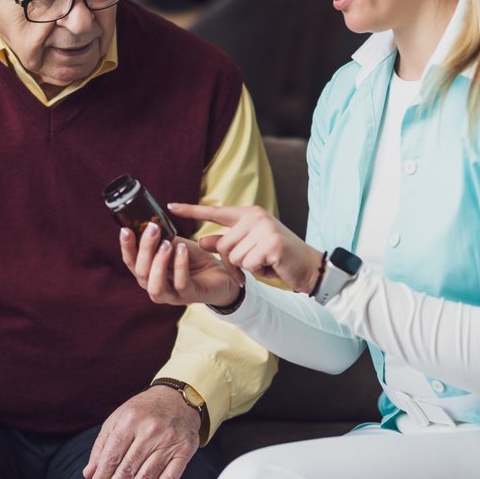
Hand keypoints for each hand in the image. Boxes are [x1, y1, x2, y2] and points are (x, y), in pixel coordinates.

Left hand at [82, 386, 200, 478]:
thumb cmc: (145, 410)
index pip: (112, 456)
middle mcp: (149, 431)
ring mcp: (168, 442)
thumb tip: (89, 474)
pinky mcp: (184, 451)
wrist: (179, 397)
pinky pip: (170, 477)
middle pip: (127, 469)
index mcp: (129, 421)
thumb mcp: (118, 418)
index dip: (101, 478)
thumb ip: (102, 445)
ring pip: (146, 476)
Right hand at [120, 222, 241, 307]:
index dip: (126, 247)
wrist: (221, 273)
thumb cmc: (194, 259)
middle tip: (152, 229)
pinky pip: (181, 284)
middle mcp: (155, 286)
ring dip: (158, 263)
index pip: (131, 262)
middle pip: (141, 272)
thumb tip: (147, 221)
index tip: (126, 229)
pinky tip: (182, 250)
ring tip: (166, 244)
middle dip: (145, 249)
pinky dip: (180, 265)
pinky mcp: (190, 296)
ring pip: (155, 286)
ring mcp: (172, 296)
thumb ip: (160, 238)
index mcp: (148, 273)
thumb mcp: (174, 244)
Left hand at [169, 203, 325, 294]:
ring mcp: (263, 228)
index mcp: (249, 214)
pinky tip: (272, 266)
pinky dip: (258, 272)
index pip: (215, 212)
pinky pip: (247, 264)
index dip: (191, 210)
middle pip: (222, 245)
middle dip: (234, 262)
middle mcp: (255, 217)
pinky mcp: (270, 244)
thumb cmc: (278, 257)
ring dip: (247, 267)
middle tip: (255, 263)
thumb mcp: (250, 247)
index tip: (170, 206)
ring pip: (233, 257)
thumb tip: (202, 241)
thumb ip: (227, 242)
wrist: (309, 266)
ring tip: (266, 262)